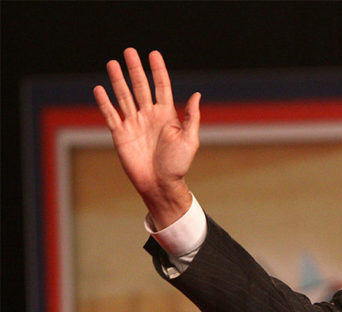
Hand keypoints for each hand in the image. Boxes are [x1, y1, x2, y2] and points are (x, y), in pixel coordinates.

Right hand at [93, 48, 199, 228]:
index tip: (154, 54)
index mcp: (167, 115)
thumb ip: (191, 117)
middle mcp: (149, 116)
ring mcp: (134, 123)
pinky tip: (99, 89)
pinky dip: (105, 102)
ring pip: (124, 96)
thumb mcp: (190, 139)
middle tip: (129, 51)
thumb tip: (196, 94)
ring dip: (118, 80)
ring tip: (113, 62)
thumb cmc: (178, 165)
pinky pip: (111, 115)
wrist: (160, 184)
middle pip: (141, 86)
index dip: (158, 70)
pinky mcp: (121, 134)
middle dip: (135, 69)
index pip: (161, 87)